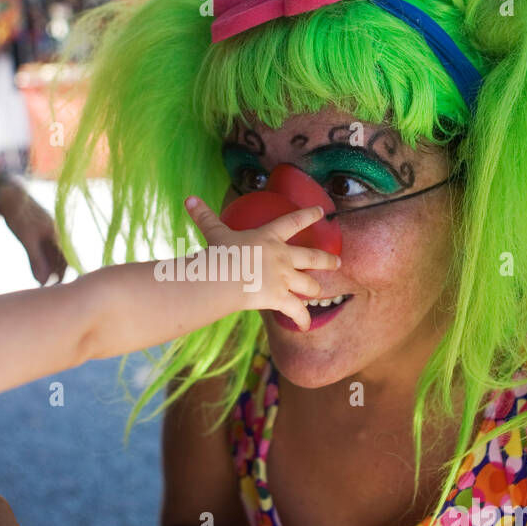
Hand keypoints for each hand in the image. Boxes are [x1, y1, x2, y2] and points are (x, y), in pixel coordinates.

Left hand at [0, 179, 67, 284]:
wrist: (10, 196)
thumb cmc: (19, 215)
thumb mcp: (26, 239)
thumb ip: (35, 259)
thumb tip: (43, 281)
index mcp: (59, 234)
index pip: (69, 260)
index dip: (67, 275)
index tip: (60, 291)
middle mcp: (58, 235)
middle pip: (63, 261)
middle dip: (58, 276)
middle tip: (48, 293)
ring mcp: (50, 235)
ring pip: (54, 259)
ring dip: (50, 273)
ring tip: (41, 286)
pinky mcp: (42, 236)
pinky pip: (46, 255)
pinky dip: (43, 265)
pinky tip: (36, 276)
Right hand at [184, 196, 339, 330]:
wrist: (224, 277)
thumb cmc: (219, 253)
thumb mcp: (213, 232)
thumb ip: (204, 217)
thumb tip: (188, 199)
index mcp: (269, 238)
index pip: (293, 222)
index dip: (309, 215)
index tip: (321, 212)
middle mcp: (283, 257)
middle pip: (313, 258)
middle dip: (327, 260)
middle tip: (337, 262)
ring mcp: (284, 279)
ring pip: (309, 285)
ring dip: (316, 290)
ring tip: (321, 293)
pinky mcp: (281, 299)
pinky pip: (297, 312)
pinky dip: (302, 319)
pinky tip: (305, 325)